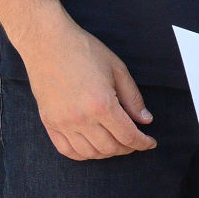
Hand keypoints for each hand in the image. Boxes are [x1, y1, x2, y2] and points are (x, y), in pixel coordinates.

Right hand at [24, 14, 156, 159]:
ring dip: (107, 153)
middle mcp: (81, 118)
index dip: (143, 143)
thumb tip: (145, 120)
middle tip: (135, 141)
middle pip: (110, 148)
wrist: (48, 43)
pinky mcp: (48, 123)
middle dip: (128, 148)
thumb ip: (133, 98)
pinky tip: (93, 146)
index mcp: (102, 104)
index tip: (150, 143)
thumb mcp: (118, 69)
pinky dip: (83, 154)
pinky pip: (67, 150)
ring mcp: (62, 123)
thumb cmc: (85, 51)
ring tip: (116, 143)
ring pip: (89, 153)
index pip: (127, 136)